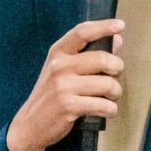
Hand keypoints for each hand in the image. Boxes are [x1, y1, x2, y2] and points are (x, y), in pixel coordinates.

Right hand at [6, 19, 124, 150]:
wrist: (30, 125)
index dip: (103, 27)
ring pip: (107, 83)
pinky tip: (106, 110)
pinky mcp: (69, 106)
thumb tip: (117, 40)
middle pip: (102, 58)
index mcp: (58, 52)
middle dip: (117, 68)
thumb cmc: (51, 95)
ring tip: (110, 97)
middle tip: (115, 76)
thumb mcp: (62, 70)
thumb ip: (88, 54)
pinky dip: (110, 109)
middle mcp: (60, 66)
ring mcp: (63, 86)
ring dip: (115, 92)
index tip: (120, 25)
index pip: (82, 32)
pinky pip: (103, 105)